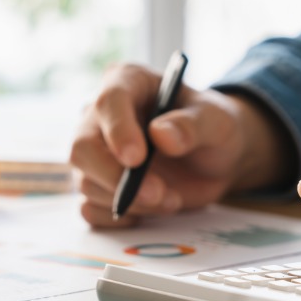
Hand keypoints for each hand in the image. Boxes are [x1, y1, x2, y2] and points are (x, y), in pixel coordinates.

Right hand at [70, 63, 292, 227]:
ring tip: (172, 199)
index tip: (137, 159)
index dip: (118, 130)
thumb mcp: (217, 120)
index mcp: (127, 83)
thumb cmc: (213, 128)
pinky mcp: (98, 185)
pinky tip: (151, 209)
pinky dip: (119, 218)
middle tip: (158, 193)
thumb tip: (162, 135)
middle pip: (82, 148)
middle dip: (116, 177)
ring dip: (131, 201)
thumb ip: (193, 125)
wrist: (215, 159)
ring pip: (87, 183)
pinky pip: (89, 209)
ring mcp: (96, 153)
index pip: (109, 102)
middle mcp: (102, 117)